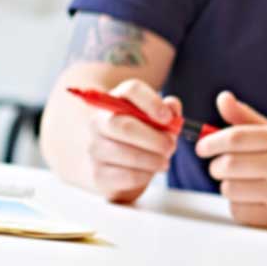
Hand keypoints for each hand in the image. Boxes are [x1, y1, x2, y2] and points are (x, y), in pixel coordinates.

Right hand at [81, 79, 181, 203]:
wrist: (116, 167)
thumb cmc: (142, 138)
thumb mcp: (158, 121)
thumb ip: (168, 111)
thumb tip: (172, 106)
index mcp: (117, 101)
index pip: (131, 90)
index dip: (152, 102)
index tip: (168, 119)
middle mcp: (100, 121)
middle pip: (125, 126)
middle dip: (155, 139)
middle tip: (170, 147)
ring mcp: (95, 147)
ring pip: (126, 153)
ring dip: (152, 159)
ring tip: (163, 161)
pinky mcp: (97, 173)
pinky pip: (125, 175)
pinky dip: (144, 175)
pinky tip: (150, 172)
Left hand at [195, 91, 266, 228]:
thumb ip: (243, 117)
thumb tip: (223, 98)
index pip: (236, 138)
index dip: (211, 142)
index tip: (202, 147)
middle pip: (228, 165)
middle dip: (216, 166)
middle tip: (219, 166)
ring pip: (229, 189)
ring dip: (226, 185)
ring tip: (240, 182)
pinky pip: (237, 209)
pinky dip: (237, 204)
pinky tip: (251, 198)